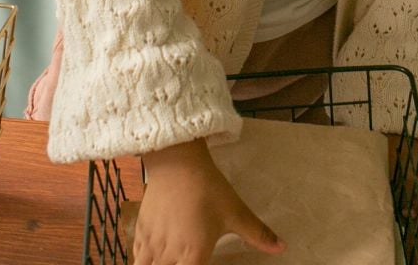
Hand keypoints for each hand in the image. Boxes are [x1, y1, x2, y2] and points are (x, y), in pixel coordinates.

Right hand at [136, 139, 284, 264]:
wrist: (177, 163)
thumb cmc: (208, 188)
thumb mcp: (236, 211)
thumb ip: (258, 234)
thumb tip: (281, 247)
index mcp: (195, 255)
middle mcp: (170, 255)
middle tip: (185, 262)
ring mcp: (152, 244)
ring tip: (168, 263)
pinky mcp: (140, 232)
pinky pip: (136, 258)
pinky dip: (142, 262)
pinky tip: (151, 260)